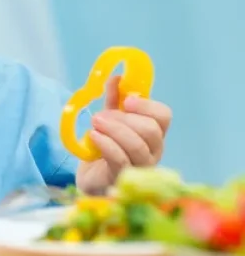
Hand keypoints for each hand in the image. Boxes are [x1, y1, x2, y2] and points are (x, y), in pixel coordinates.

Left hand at [76, 73, 172, 193]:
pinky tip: (93, 137)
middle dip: (124, 119)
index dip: (147, 106)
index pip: (163, 116)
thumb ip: (114, 100)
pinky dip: (107, 145)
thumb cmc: (105, 148)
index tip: (127, 100)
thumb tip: (116, 77)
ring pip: (137, 146)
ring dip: (114, 130)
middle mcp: (153, 150)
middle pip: (151, 131)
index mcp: (153, 133)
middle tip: (100, 116)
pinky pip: (121, 160)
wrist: (91, 178)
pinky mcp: (123, 178)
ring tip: (94, 123)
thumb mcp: (110, 120)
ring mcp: (140, 166)